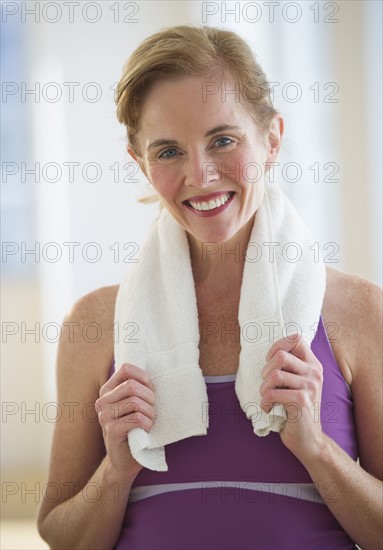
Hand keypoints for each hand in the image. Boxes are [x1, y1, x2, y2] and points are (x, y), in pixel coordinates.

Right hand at [95, 363, 155, 478]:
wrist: (127, 460)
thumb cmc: (136, 427)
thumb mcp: (135, 404)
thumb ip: (138, 388)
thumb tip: (155, 370)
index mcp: (108, 390)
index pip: (126, 369)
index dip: (143, 377)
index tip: (151, 390)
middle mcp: (102, 401)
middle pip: (132, 385)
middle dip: (149, 396)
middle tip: (153, 408)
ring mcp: (104, 416)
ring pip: (135, 402)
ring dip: (150, 412)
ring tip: (150, 420)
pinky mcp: (111, 431)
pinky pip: (136, 418)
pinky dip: (147, 423)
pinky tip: (147, 429)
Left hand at [259, 333, 324, 460]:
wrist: (308, 440)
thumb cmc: (296, 410)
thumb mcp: (296, 384)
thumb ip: (289, 367)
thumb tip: (268, 352)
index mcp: (313, 365)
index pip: (296, 339)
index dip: (278, 345)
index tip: (271, 361)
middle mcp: (314, 372)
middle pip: (281, 355)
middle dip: (265, 370)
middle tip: (266, 385)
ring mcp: (310, 386)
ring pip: (274, 374)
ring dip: (263, 388)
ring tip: (267, 398)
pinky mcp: (302, 400)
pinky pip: (272, 393)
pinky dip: (264, 401)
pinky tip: (268, 408)